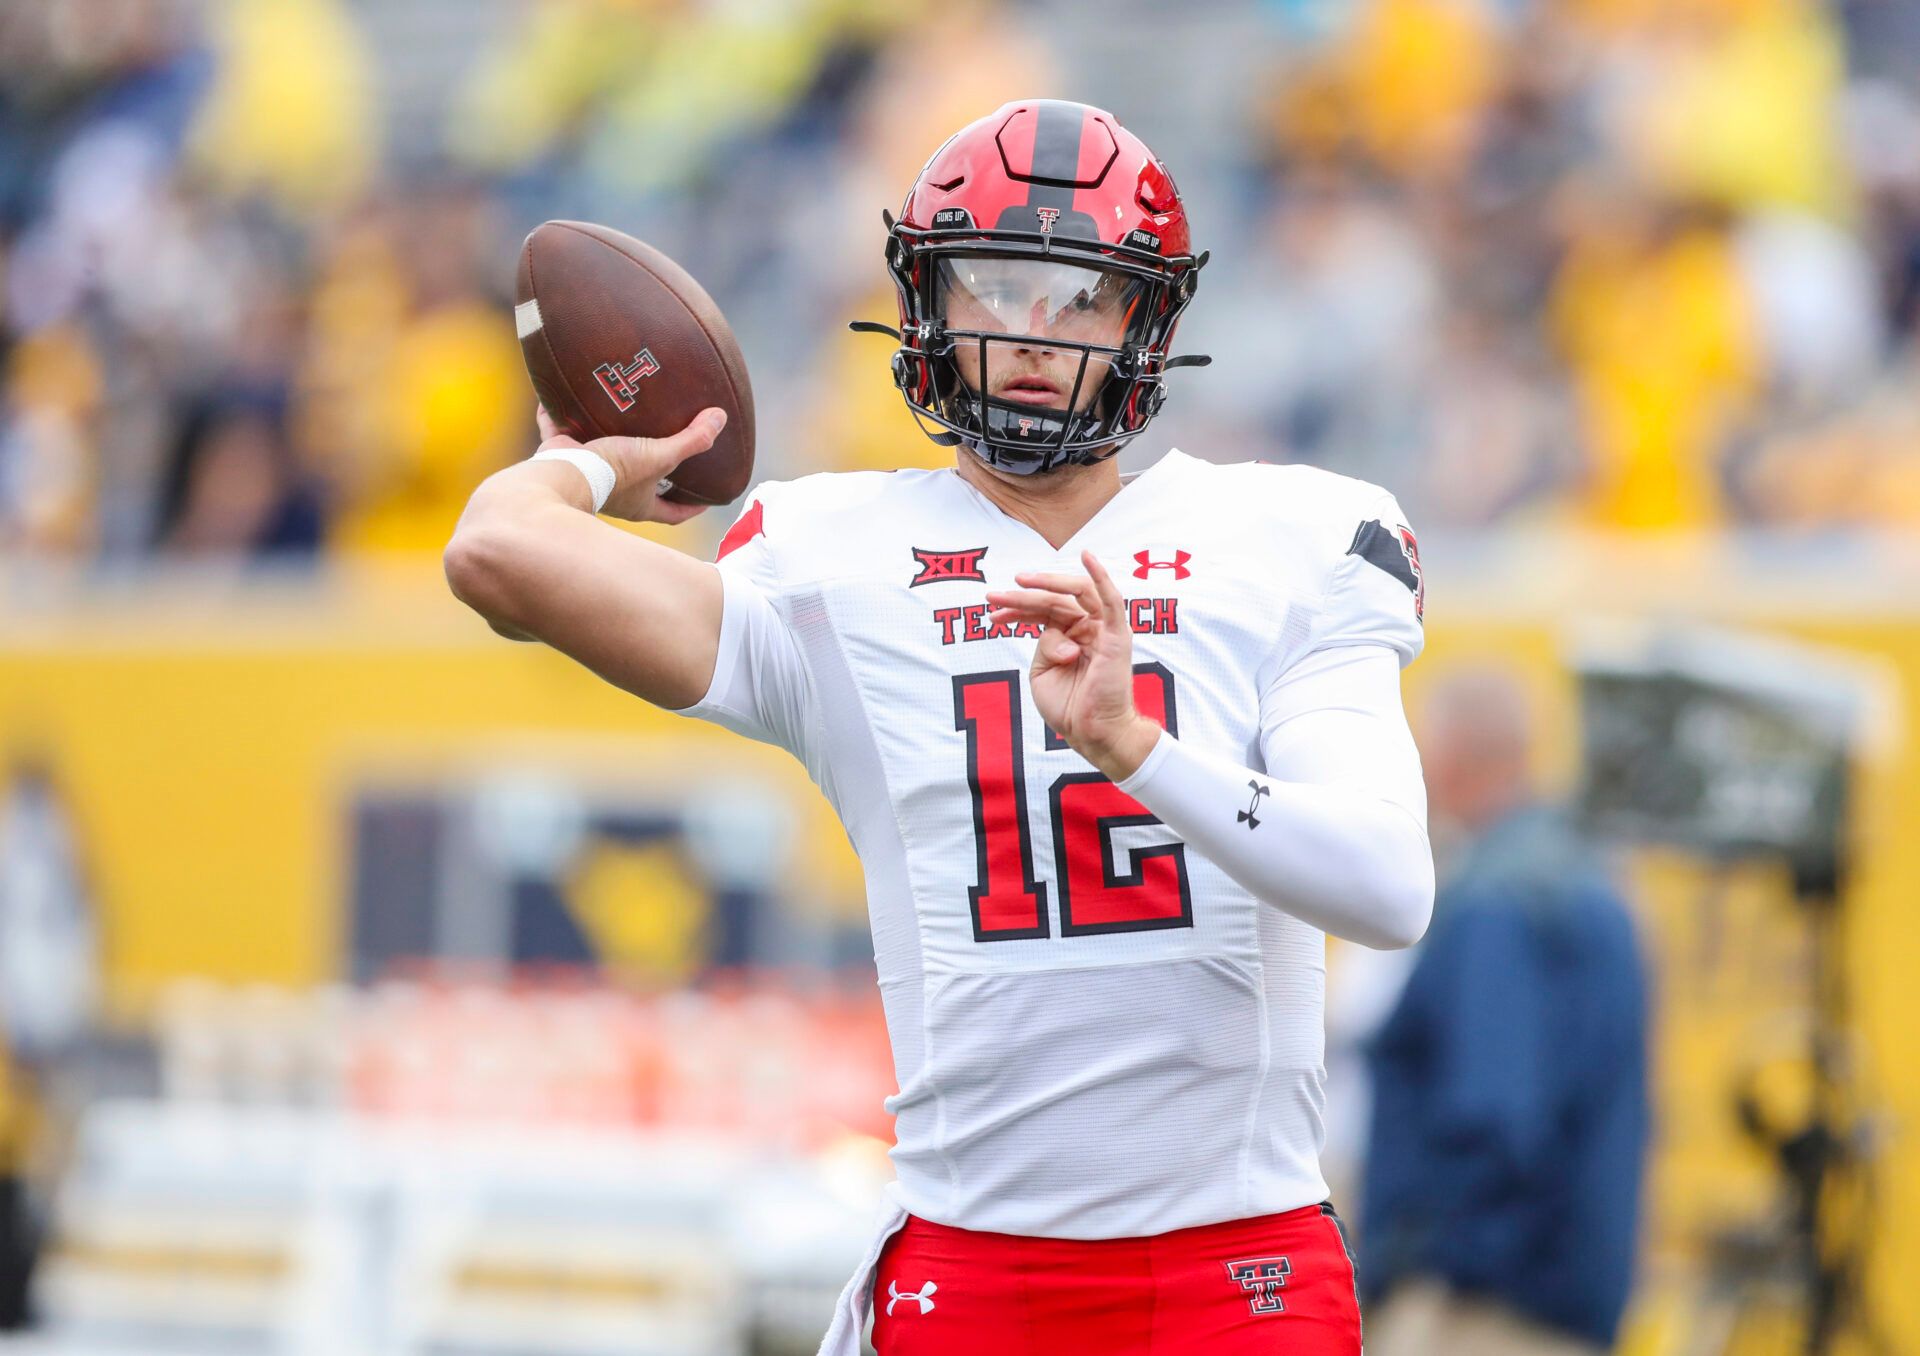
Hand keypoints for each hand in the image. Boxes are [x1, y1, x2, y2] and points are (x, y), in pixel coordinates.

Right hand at [534, 403, 722, 523]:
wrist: (561, 475)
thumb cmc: (613, 473)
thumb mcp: (658, 456)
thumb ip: (690, 440)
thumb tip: (720, 418)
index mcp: (640, 503)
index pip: (674, 513)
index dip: (692, 507)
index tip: (706, 500)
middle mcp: (614, 495)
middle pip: (639, 487)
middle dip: (651, 472)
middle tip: (665, 452)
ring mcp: (585, 477)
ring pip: (600, 459)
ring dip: (608, 442)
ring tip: (620, 420)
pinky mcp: (559, 457)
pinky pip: (558, 432)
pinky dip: (557, 416)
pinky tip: (560, 396)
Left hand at [985, 549, 1161, 782]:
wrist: (1092, 733)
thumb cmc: (1069, 707)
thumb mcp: (1042, 674)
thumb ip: (1044, 647)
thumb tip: (1053, 633)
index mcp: (1071, 636)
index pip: (1043, 611)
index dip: (1015, 609)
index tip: (991, 614)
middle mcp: (1088, 628)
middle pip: (1054, 601)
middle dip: (1020, 598)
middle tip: (992, 596)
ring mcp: (1103, 630)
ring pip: (1074, 595)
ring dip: (1046, 584)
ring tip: (1019, 582)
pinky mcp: (1116, 636)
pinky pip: (1111, 601)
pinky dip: (1101, 576)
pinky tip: (1088, 556)